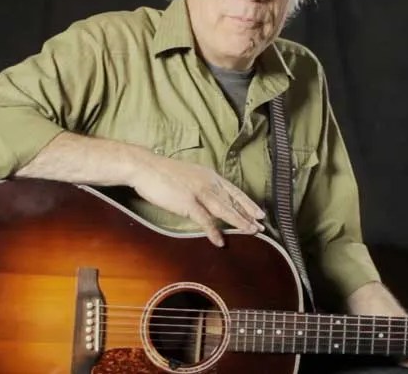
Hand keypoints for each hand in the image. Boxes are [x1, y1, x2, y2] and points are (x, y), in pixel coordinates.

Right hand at [130, 153, 264, 245]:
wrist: (145, 167)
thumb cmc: (163, 173)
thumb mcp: (189, 175)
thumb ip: (201, 185)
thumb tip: (209, 198)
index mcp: (209, 175)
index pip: (234, 191)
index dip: (248, 203)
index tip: (260, 213)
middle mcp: (208, 182)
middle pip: (233, 201)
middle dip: (249, 215)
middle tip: (262, 226)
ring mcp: (199, 192)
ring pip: (225, 210)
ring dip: (239, 222)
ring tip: (251, 232)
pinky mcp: (188, 202)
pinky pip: (205, 220)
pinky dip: (214, 231)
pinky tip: (220, 241)